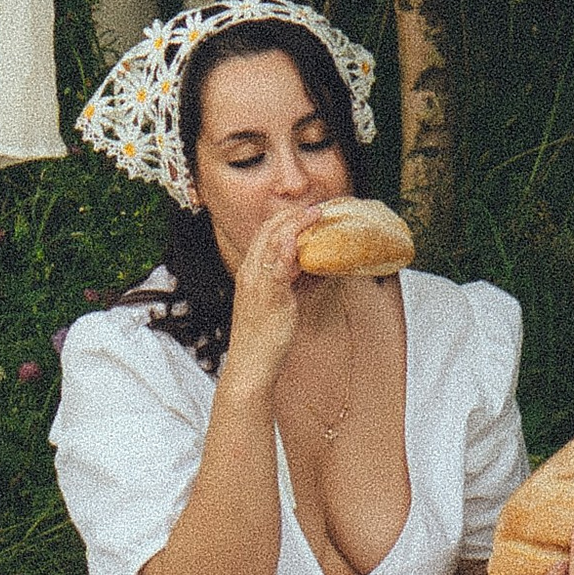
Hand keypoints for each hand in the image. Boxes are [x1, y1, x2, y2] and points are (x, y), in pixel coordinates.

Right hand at [219, 202, 320, 397]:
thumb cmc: (265, 339)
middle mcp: (250, 273)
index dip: (286, 219)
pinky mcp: (267, 297)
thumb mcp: (283, 304)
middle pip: (268, 230)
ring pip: (272, 242)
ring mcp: (256, 284)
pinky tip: (299, 239)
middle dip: (293, 215)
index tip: (307, 211)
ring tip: (316, 213)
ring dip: (295, 224)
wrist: (250, 367)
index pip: (265, 233)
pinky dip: (287, 250)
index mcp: (250, 273)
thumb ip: (300, 283)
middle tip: (318, 207)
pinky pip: (275, 268)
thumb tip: (323, 267)